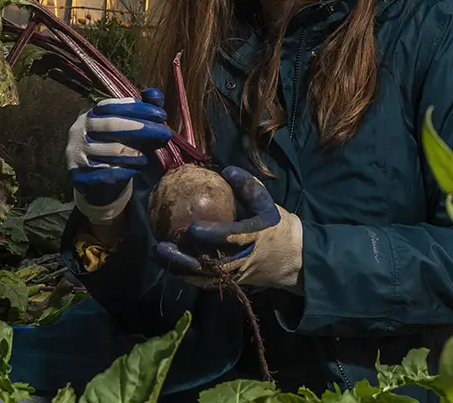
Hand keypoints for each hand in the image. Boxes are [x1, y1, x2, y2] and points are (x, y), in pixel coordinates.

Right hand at [66, 88, 171, 224]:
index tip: (162, 115)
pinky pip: (108, 172)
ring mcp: (76, 152)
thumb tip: (154, 93)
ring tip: (146, 158)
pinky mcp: (78, 175)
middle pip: (113, 125)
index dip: (139, 109)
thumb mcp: (134, 127)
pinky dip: (126, 171)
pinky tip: (135, 171)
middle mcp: (79, 129)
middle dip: (143, 128)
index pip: (114, 106)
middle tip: (166, 134)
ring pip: (113, 150)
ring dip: (136, 154)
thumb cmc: (121, 149)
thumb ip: (144, 109)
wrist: (102, 184)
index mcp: (92, 114)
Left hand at [156, 166, 303, 291]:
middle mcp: (244, 259)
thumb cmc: (278, 226)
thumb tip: (226, 170)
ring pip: (204, 277)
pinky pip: (206, 281)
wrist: (295, 259)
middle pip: (210, 265)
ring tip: (158, 254)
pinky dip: (186, 274)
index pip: (232, 238)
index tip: (192, 228)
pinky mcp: (231, 283)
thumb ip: (247, 186)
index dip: (212, 235)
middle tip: (161, 246)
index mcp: (256, 237)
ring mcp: (237, 275)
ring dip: (179, 268)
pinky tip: (169, 263)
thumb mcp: (267, 203)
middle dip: (183, 259)